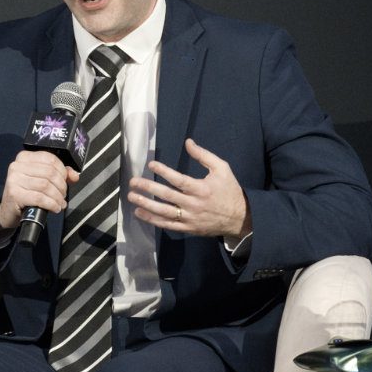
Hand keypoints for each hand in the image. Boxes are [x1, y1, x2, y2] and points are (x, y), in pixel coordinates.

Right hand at [0, 150, 79, 230]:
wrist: (8, 211)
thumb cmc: (26, 194)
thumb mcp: (41, 180)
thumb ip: (59, 175)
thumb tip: (74, 175)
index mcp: (24, 157)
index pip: (50, 159)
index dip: (62, 171)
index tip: (65, 181)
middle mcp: (17, 166)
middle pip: (50, 173)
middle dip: (61, 186)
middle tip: (63, 196)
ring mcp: (14, 180)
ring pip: (46, 186)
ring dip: (57, 197)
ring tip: (60, 203)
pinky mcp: (14, 194)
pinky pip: (39, 198)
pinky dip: (51, 204)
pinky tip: (54, 208)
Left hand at [127, 138, 250, 238]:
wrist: (240, 218)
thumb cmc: (230, 190)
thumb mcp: (222, 168)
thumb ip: (204, 155)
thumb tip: (188, 142)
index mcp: (202, 189)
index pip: (178, 180)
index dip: (163, 172)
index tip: (151, 164)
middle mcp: (194, 204)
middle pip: (167, 196)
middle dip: (148, 188)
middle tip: (133, 182)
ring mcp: (190, 218)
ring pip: (164, 212)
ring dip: (146, 205)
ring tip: (131, 197)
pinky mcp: (188, 229)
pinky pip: (168, 225)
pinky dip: (153, 220)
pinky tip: (140, 213)